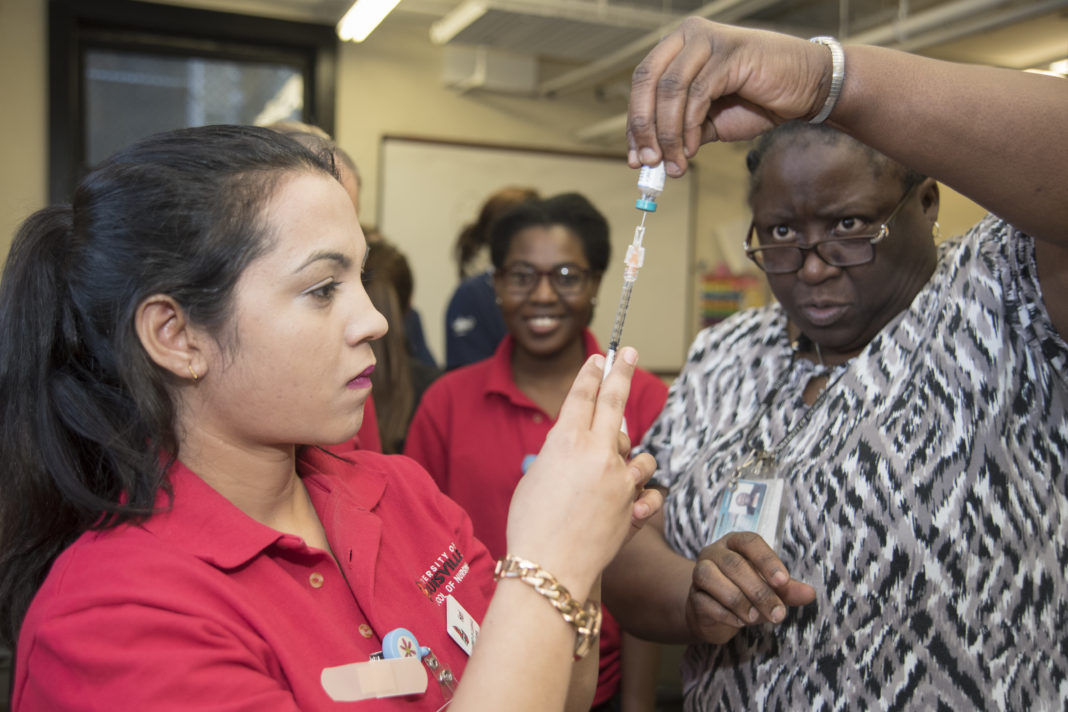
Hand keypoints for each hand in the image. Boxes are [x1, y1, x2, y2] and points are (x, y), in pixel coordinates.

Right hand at [506, 348, 657, 597]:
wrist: (548, 568)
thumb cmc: (530, 526)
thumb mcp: (536, 478)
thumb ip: (562, 456)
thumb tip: (580, 447)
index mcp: (565, 441)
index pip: (583, 395)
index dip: (592, 374)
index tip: (601, 358)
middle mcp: (597, 452)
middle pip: (614, 402)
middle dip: (623, 373)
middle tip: (631, 354)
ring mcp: (620, 478)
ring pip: (639, 453)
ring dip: (632, 459)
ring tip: (617, 474)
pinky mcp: (634, 505)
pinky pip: (648, 492)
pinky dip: (642, 497)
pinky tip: (633, 504)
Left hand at [626, 18, 832, 176]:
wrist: (807, 89)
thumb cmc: (759, 101)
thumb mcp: (710, 121)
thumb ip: (680, 132)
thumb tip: (648, 159)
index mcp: (678, 47)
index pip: (642, 83)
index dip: (635, 122)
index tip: (635, 158)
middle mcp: (689, 36)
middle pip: (647, 82)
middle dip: (643, 127)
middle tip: (648, 162)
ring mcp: (709, 40)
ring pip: (670, 91)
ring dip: (668, 134)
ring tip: (674, 164)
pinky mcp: (729, 53)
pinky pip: (697, 95)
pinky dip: (690, 127)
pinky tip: (693, 148)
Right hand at [685, 531, 815, 643]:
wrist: (712, 613)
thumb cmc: (745, 593)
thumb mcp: (769, 589)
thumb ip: (787, 590)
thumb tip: (810, 594)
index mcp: (735, 543)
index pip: (750, 542)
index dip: (767, 560)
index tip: (784, 581)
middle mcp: (714, 552)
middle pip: (734, 564)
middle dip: (759, 591)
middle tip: (778, 614)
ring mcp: (699, 573)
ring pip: (712, 578)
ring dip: (738, 600)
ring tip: (755, 618)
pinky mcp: (693, 597)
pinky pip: (705, 601)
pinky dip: (725, 613)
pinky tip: (739, 622)